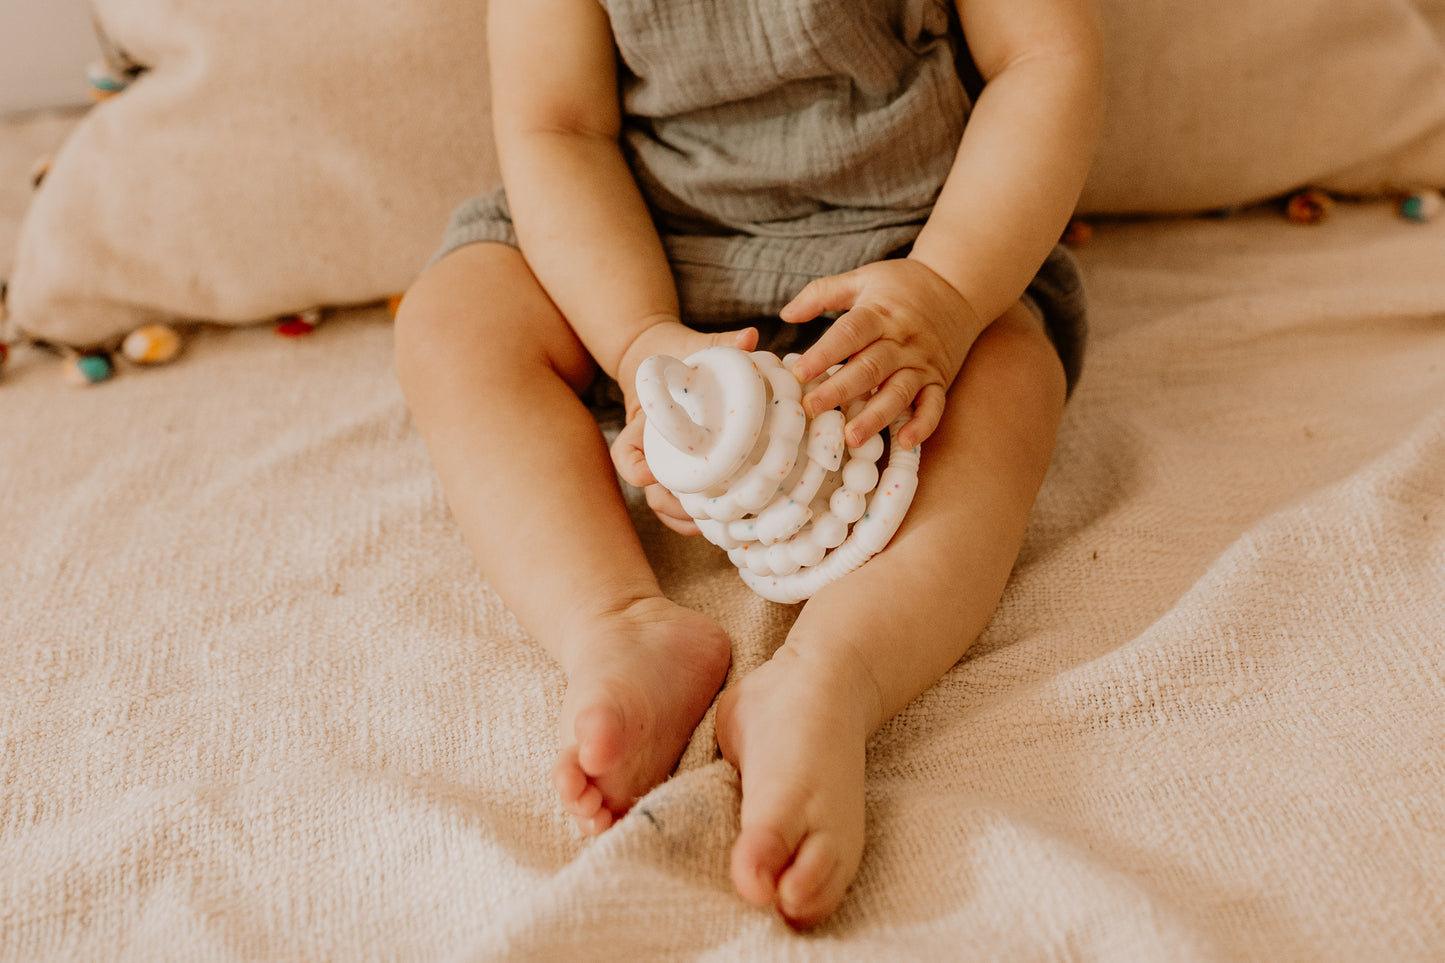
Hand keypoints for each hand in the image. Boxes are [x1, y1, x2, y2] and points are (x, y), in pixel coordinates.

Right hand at [610, 320, 758, 535]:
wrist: (663, 364)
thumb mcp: (697, 345)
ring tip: (724, 522)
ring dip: (691, 519)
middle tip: (709, 508)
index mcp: (645, 422)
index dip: (634, 467)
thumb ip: (721, 342)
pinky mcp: (680, 477)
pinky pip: (681, 509)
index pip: (625, 453)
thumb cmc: (680, 355)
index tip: (648, 472)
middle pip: (651, 492)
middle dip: (678, 505)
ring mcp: (663, 467)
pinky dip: (698, 521)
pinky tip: (726, 524)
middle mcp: (650, 451)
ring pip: (666, 507)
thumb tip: (750, 337)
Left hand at [780, 259, 985, 449]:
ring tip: (852, 437)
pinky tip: (905, 442)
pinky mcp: (939, 380)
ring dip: (876, 416)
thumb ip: (822, 293)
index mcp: (880, 313)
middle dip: (840, 391)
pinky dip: (922, 425)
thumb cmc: (903, 285)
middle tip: (811, 410)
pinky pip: (934, 405)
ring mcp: (922, 363)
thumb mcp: (863, 278)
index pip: (850, 333)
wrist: (958, 286)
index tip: (798, 372)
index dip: (824, 353)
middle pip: (870, 368)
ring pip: (898, 392)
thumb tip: (786, 313)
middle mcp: (902, 341)